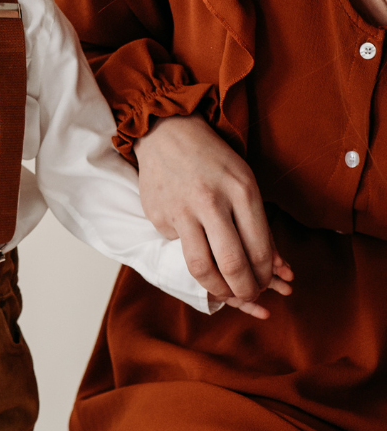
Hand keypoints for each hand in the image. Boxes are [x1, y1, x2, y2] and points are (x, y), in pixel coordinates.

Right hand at [135, 114, 293, 317]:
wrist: (166, 133)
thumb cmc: (213, 160)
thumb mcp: (244, 183)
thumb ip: (256, 223)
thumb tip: (272, 266)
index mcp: (242, 191)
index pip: (258, 249)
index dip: (264, 275)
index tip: (265, 284)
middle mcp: (211, 202)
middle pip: (232, 263)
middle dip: (245, 290)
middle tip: (249, 297)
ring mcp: (181, 210)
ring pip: (200, 266)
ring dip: (217, 288)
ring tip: (225, 292)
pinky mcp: (159, 216)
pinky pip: (178, 247)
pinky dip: (190, 251)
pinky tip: (192, 240)